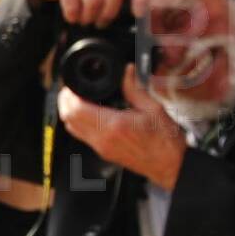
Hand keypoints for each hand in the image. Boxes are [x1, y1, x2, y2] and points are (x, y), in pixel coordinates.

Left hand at [56, 67, 185, 188]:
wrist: (169, 165)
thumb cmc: (165, 140)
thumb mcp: (153, 108)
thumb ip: (135, 88)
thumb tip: (127, 71)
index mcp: (114, 126)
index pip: (77, 109)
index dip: (69, 95)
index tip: (73, 86)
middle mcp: (103, 139)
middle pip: (68, 119)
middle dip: (65, 102)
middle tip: (71, 90)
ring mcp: (101, 148)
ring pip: (71, 128)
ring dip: (69, 113)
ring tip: (77, 99)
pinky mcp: (102, 152)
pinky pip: (81, 136)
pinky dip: (77, 123)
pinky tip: (87, 113)